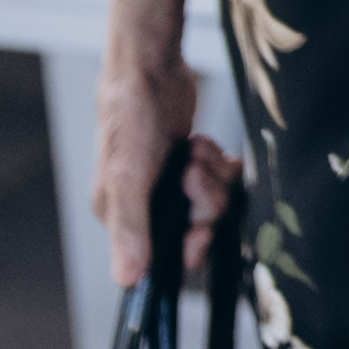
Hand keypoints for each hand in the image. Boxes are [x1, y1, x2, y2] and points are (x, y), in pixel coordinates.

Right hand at [92, 32, 232, 286]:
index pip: (165, 259)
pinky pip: (223, 181)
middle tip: (193, 172)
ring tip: (194, 150)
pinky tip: (206, 146)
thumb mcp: (127, 176)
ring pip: (214, 203)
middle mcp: (148, 206)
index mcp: (125, 219)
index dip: (192, 246)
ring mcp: (173, 185)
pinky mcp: (193, 165)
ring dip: (213, 176)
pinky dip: (221, 164)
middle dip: (205, 201)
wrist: (151, 67)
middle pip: (197, 229)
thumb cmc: (129, 117)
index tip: (203, 228)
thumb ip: (130, 228)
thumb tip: (127, 280)